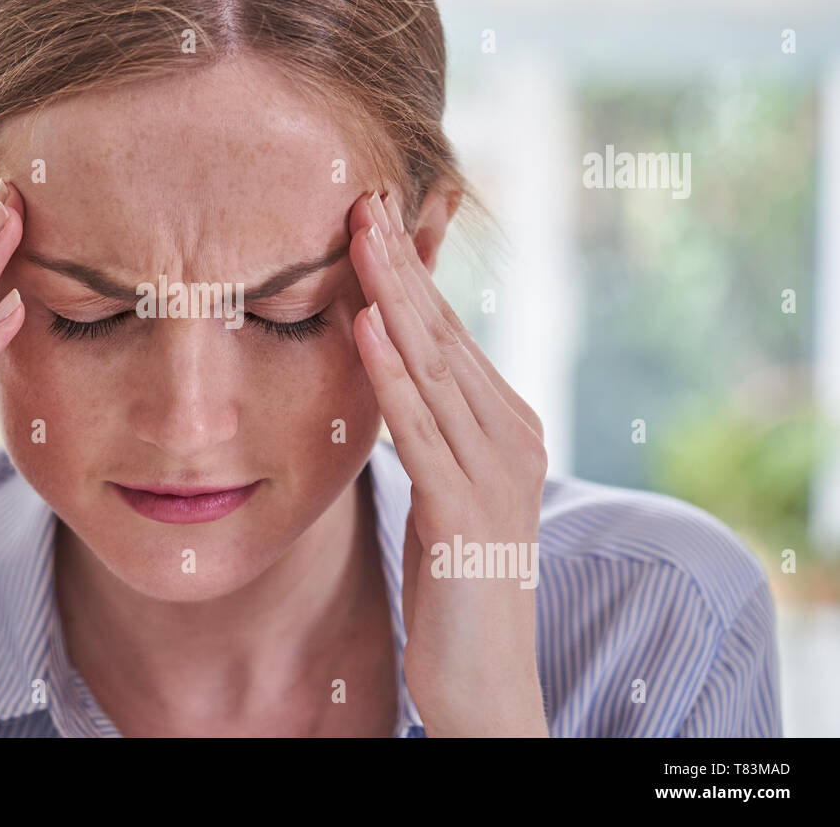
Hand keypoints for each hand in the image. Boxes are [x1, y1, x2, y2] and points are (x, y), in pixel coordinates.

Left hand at [348, 190, 549, 736]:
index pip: (449, 333)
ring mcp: (495, 471)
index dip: (411, 272)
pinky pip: (421, 429)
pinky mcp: (466, 511)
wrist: (485, 675)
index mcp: (505, 424)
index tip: (373, 216)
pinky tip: (364, 328)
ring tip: (360, 235)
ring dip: (394, 297)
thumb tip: (388, 367)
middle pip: (444, 333)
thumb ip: (426, 425)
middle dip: (401, 263)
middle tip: (363, 196)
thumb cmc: (454, 579)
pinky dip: (391, 374)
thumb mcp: (440, 483)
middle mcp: (511, 434)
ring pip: (434, 366)